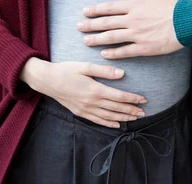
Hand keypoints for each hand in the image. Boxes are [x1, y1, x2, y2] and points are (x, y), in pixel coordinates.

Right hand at [21, 58, 147, 128]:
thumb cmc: (67, 70)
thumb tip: (122, 74)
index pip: (119, 96)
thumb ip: (104, 70)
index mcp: (95, 89)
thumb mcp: (85, 66)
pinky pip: (97, 120)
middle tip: (144, 111)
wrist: (48, 81)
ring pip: (109, 116)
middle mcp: (92, 102)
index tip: (143, 99)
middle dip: (131, 110)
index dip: (132, 98)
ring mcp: (86, 109)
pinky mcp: (80, 112)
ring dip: (123, 117)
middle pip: (116, 108)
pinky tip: (117, 124)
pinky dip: (109, 123)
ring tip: (135, 118)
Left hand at [77, 0, 183, 59]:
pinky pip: (125, 51)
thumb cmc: (173, 6)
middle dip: (91, 24)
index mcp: (134, 6)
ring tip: (85, 41)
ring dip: (97, 39)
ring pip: (112, 37)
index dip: (96, 9)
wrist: (187, 21)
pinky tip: (103, 54)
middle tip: (78, 26)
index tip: (85, 11)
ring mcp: (137, 34)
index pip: (110, 7)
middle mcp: (132, 20)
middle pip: (107, 22)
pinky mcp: (144, 47)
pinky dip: (113, 52)